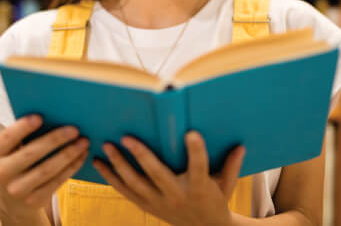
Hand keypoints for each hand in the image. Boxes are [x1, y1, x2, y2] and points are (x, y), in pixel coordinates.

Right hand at [0, 115, 88, 212]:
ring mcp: (17, 189)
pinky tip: (82, 156)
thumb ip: (26, 135)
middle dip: (55, 140)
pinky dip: (71, 167)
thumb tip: (55, 115)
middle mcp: (2, 172)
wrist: (13, 200)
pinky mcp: (33, 201)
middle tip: (75, 129)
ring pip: (47, 169)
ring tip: (83, 142)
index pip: (8, 137)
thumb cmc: (19, 161)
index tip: (40, 116)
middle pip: (31, 153)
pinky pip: (56, 182)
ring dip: (69, 154)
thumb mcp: (13, 150)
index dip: (22, 127)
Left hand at [93, 131, 245, 225]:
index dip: (196, 151)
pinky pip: (126, 192)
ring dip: (119, 165)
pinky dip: (112, 178)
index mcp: (200, 189)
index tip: (191, 133)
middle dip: (141, 155)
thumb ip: (232, 165)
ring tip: (106, 147)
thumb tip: (241, 145)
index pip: (199, 168)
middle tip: (127, 137)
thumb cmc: (216, 201)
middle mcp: (177, 196)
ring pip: (135, 184)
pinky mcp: (148, 206)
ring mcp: (159, 203)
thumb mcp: (228, 185)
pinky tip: (100, 164)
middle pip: (157, 175)